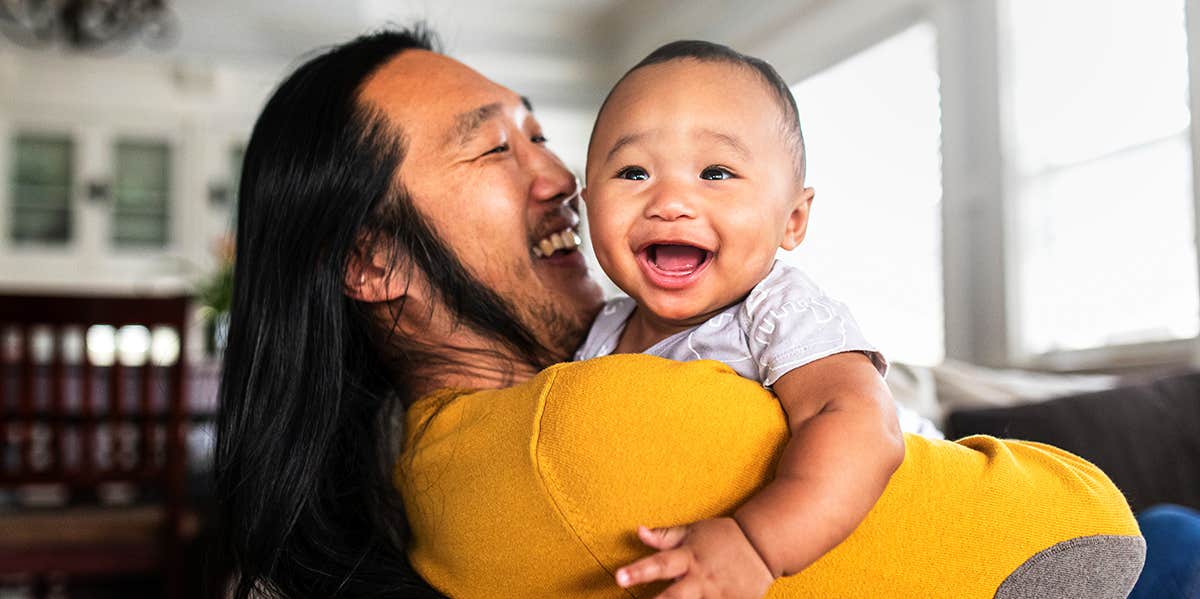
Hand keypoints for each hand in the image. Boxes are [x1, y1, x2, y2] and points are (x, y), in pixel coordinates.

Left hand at [614, 518, 773, 598]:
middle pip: (676, 596)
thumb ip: (665, 536)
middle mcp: (701, 579)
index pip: (659, 564)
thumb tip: (638, 531)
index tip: (618, 577)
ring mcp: (718, 595)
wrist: (763, 546)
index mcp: (689, 557)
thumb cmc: (722, 537)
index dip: (638, 572)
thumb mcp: (693, 531)